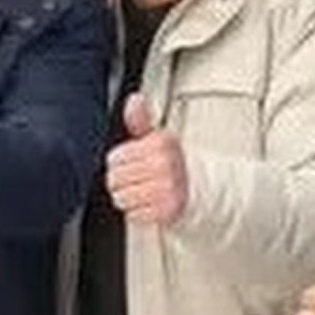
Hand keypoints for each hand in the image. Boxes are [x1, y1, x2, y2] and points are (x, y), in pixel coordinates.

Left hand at [103, 96, 189, 227]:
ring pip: (122, 198)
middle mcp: (165, 164)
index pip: (115, 158)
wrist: (199, 188)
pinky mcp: (167, 210)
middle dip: (122, 181)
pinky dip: (138, 212)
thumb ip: (141, 119)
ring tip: (143, 192)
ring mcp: (166, 188)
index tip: (132, 163)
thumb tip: (134, 100)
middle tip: (137, 179)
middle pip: (115, 179)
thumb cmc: (172, 163)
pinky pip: (133, 214)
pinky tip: (149, 203)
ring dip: (129, 198)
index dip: (119, 162)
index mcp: (160, 143)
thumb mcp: (157, 137)